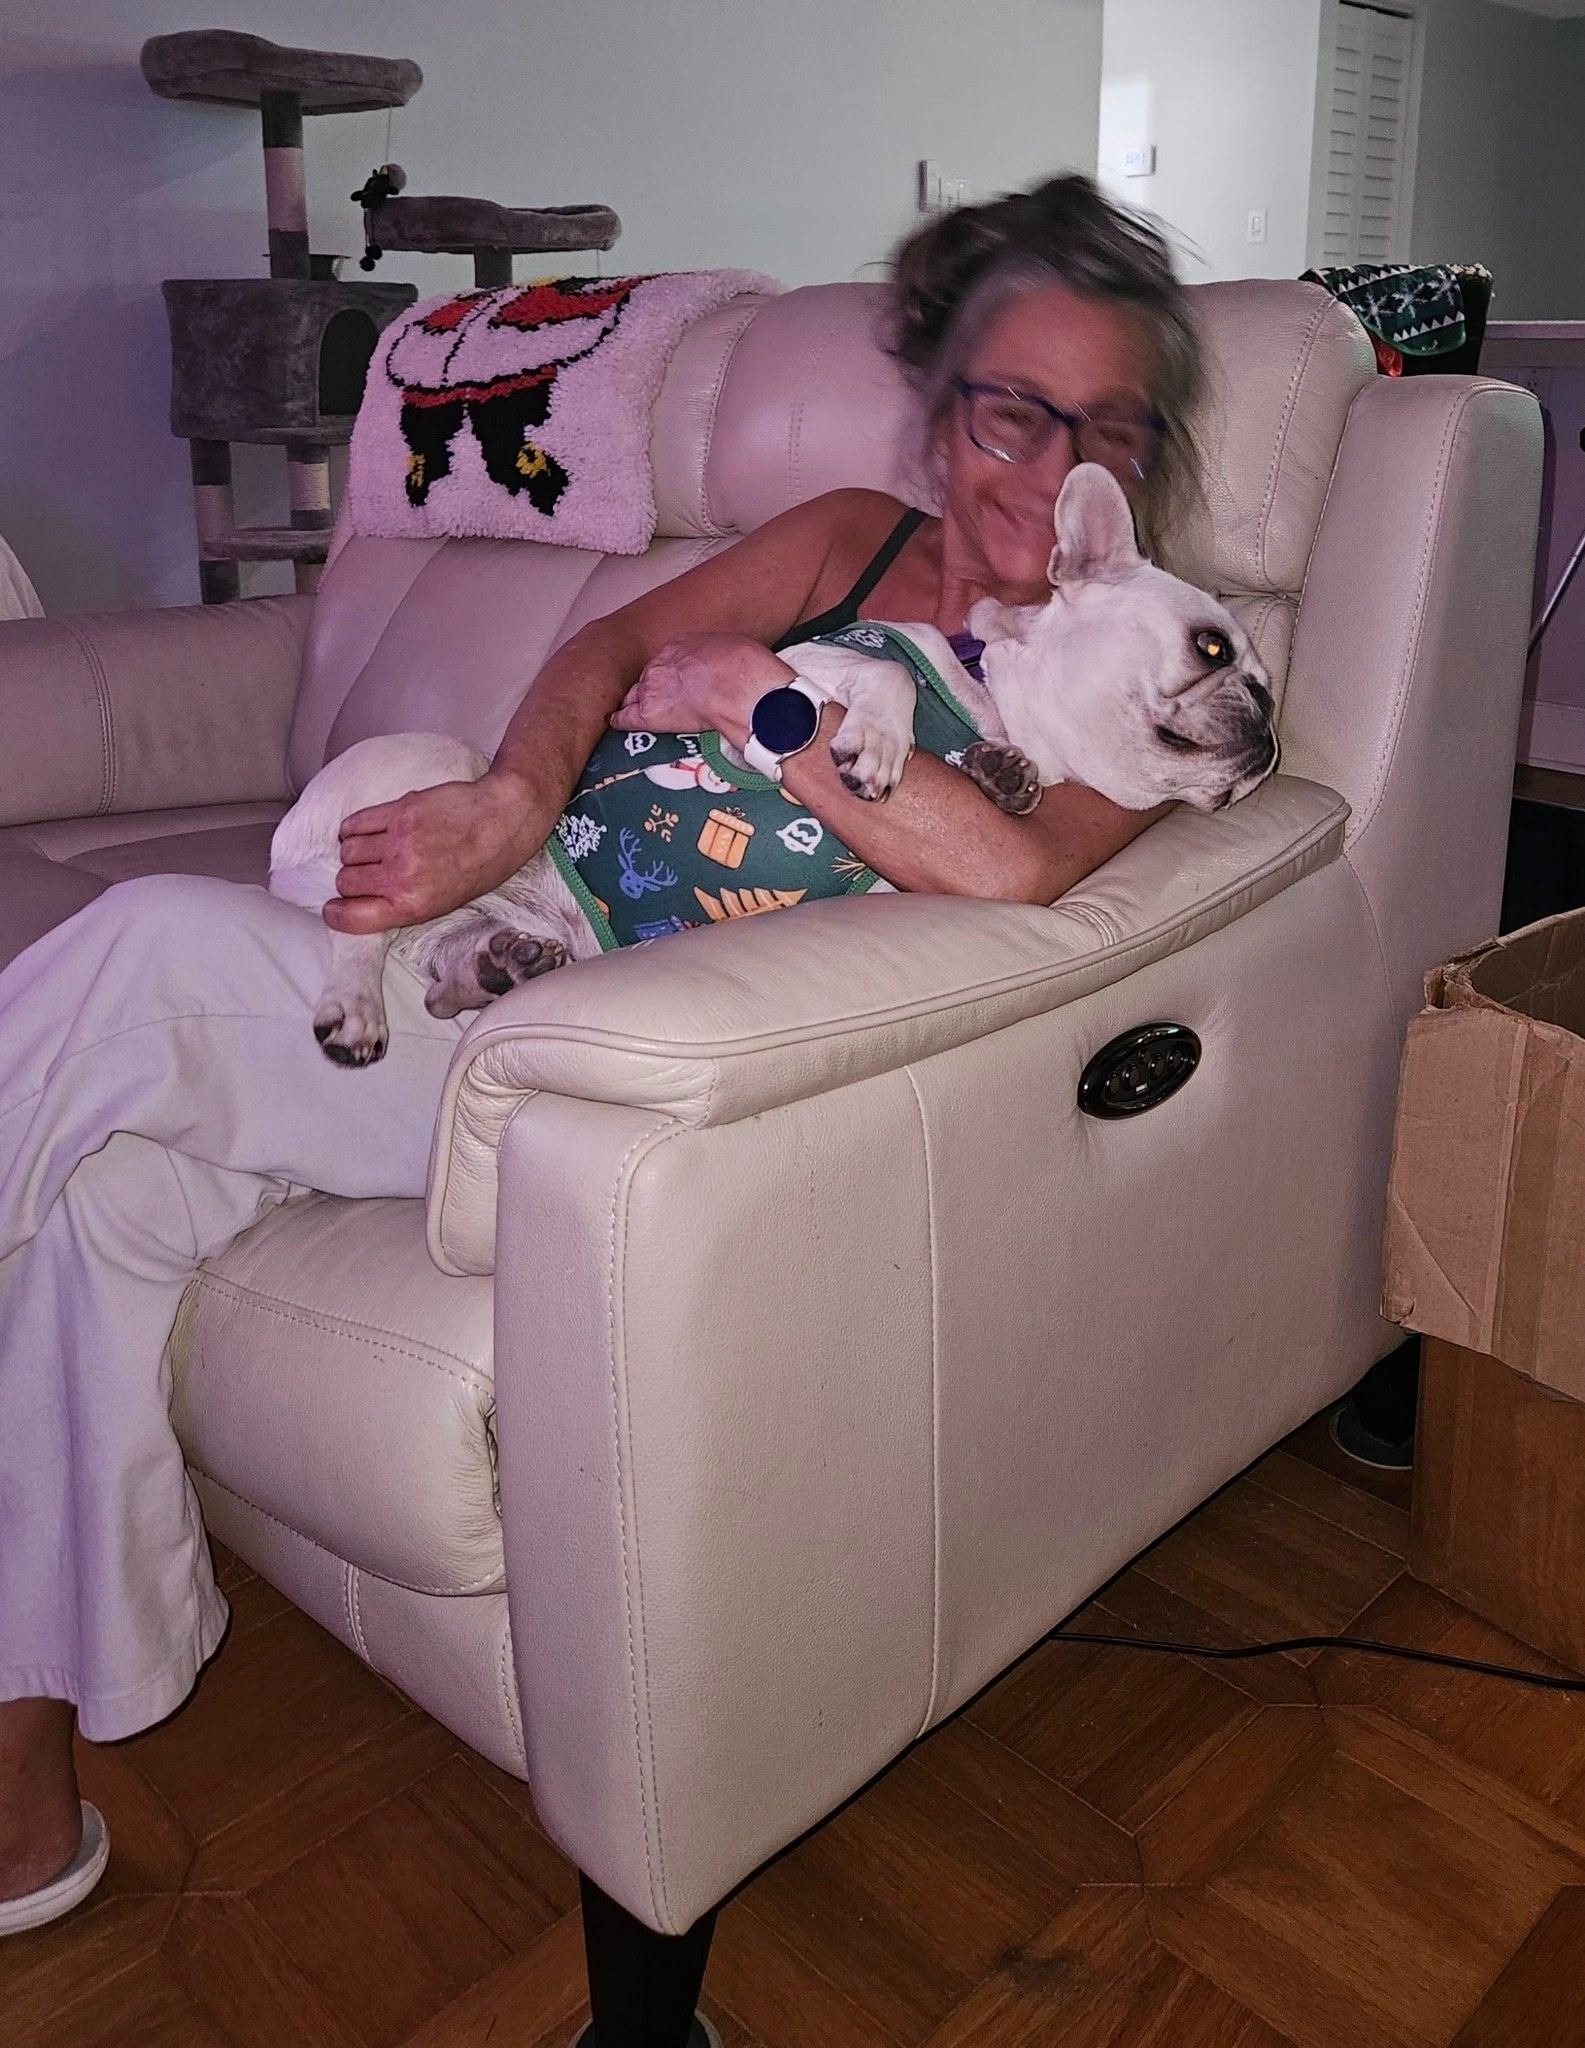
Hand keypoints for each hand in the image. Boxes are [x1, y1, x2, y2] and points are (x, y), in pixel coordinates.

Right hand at [324, 768, 548, 934]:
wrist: (504, 820)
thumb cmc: (482, 864)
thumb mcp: (446, 902)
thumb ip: (405, 904)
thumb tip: (366, 902)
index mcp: (414, 905)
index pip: (352, 917)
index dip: (336, 914)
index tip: (333, 909)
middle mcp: (401, 875)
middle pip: (345, 881)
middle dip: (351, 880)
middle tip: (369, 874)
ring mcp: (398, 841)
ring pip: (347, 851)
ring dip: (353, 853)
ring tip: (373, 850)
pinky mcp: (398, 811)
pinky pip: (355, 823)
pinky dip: (353, 829)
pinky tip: (367, 831)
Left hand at [610, 633, 788, 738]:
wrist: (743, 688)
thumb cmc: (748, 668)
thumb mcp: (733, 648)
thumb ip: (718, 658)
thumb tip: (723, 669)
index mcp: (681, 645)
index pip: (666, 664)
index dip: (670, 677)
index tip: (677, 686)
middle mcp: (661, 662)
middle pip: (648, 679)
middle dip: (653, 691)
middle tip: (661, 703)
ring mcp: (652, 687)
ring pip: (633, 697)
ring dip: (636, 706)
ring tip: (634, 715)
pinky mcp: (650, 714)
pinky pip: (625, 718)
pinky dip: (621, 721)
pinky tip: (616, 725)